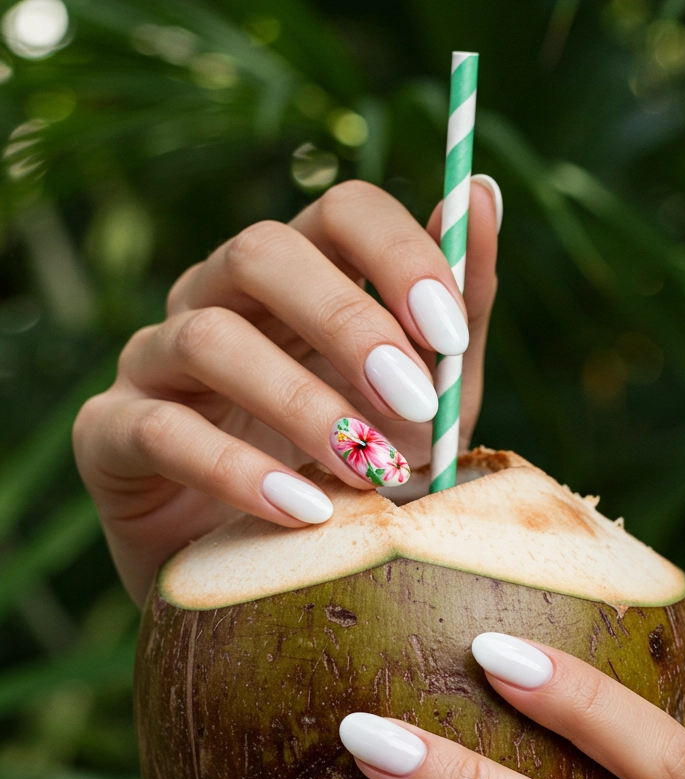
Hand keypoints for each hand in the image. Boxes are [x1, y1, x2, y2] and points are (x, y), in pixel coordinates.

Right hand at [73, 179, 499, 604]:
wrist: (270, 583)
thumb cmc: (356, 479)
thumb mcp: (429, 409)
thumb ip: (457, 317)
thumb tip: (482, 195)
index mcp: (299, 277)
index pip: (339, 209)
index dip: (396, 253)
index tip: (448, 330)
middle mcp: (216, 298)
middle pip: (262, 250)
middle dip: (347, 322)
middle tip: (414, 403)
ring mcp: (154, 360)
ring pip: (207, 336)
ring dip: (299, 402)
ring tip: (364, 470)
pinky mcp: (109, 434)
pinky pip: (160, 430)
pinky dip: (235, 471)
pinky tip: (302, 511)